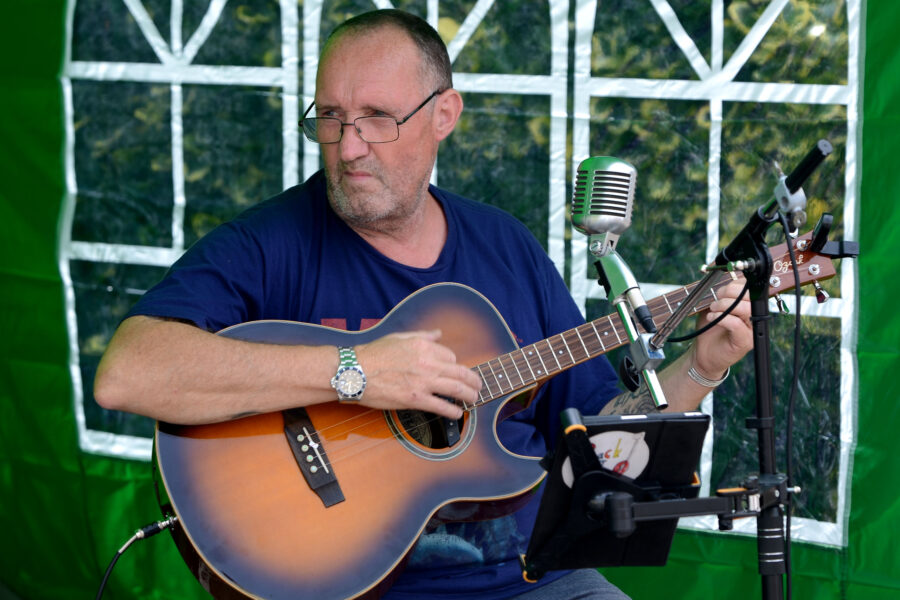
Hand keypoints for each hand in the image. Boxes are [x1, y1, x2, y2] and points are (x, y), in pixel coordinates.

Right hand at [354, 330, 481, 418]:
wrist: (355, 371)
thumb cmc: (373, 354)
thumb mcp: (399, 337)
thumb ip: (422, 335)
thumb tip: (438, 333)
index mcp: (424, 346)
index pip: (450, 356)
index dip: (454, 364)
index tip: (453, 371)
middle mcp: (427, 362)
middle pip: (461, 372)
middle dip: (474, 380)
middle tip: (479, 386)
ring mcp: (423, 381)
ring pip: (456, 388)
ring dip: (470, 395)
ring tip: (474, 398)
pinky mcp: (415, 399)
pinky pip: (441, 406)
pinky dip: (454, 410)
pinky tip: (458, 413)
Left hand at [691, 278, 753, 379]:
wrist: (704, 353)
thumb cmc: (710, 329)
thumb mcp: (714, 307)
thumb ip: (721, 294)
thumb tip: (722, 278)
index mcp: (748, 305)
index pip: (751, 288)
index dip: (736, 285)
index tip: (721, 290)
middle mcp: (753, 316)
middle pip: (750, 296)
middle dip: (730, 293)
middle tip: (716, 300)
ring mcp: (751, 329)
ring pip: (745, 308)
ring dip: (725, 305)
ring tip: (713, 310)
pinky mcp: (745, 341)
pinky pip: (737, 324)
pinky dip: (722, 318)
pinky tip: (712, 318)